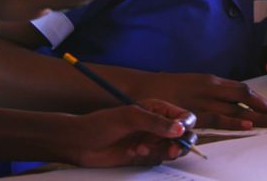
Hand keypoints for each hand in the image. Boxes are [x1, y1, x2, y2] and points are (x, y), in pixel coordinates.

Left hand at [66, 100, 196, 166]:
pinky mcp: (144, 155)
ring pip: (172, 148)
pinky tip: (134, 152)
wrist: (80, 143)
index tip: (180, 133)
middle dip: (179, 142)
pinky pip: (158, 158)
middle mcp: (157, 124)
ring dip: (161, 150)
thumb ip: (156, 123)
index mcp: (157, 109)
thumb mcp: (129, 118)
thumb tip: (180, 129)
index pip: (183, 116)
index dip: (186, 125)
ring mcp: (151, 140)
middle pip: (182, 135)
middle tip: (171, 149)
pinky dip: (151, 157)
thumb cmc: (101, 124)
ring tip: (142, 148)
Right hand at [131, 73, 266, 129]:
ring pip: (235, 109)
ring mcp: (202, 100)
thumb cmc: (169, 89)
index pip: (243, 89)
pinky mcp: (193, 112)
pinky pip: (217, 119)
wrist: (143, 89)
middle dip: (264, 108)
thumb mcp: (195, 84)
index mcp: (212, 80)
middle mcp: (211, 88)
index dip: (260, 99)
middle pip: (244, 98)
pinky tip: (247, 126)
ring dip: (256, 117)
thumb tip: (231, 102)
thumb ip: (213, 92)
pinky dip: (233, 122)